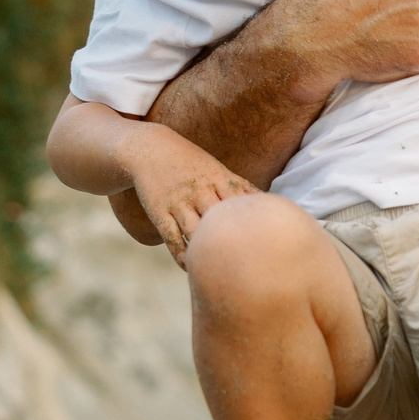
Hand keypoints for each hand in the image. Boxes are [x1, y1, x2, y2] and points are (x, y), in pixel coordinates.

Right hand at [120, 124, 255, 263]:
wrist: (150, 149)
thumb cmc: (191, 163)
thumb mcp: (217, 169)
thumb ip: (241, 187)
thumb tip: (268, 202)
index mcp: (218, 180)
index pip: (241, 203)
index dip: (253, 222)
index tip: (266, 243)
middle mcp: (200, 191)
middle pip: (220, 219)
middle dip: (233, 240)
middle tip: (247, 263)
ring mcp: (179, 203)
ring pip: (196, 232)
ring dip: (207, 250)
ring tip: (220, 269)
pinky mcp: (160, 213)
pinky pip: (172, 238)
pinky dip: (182, 255)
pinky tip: (191, 266)